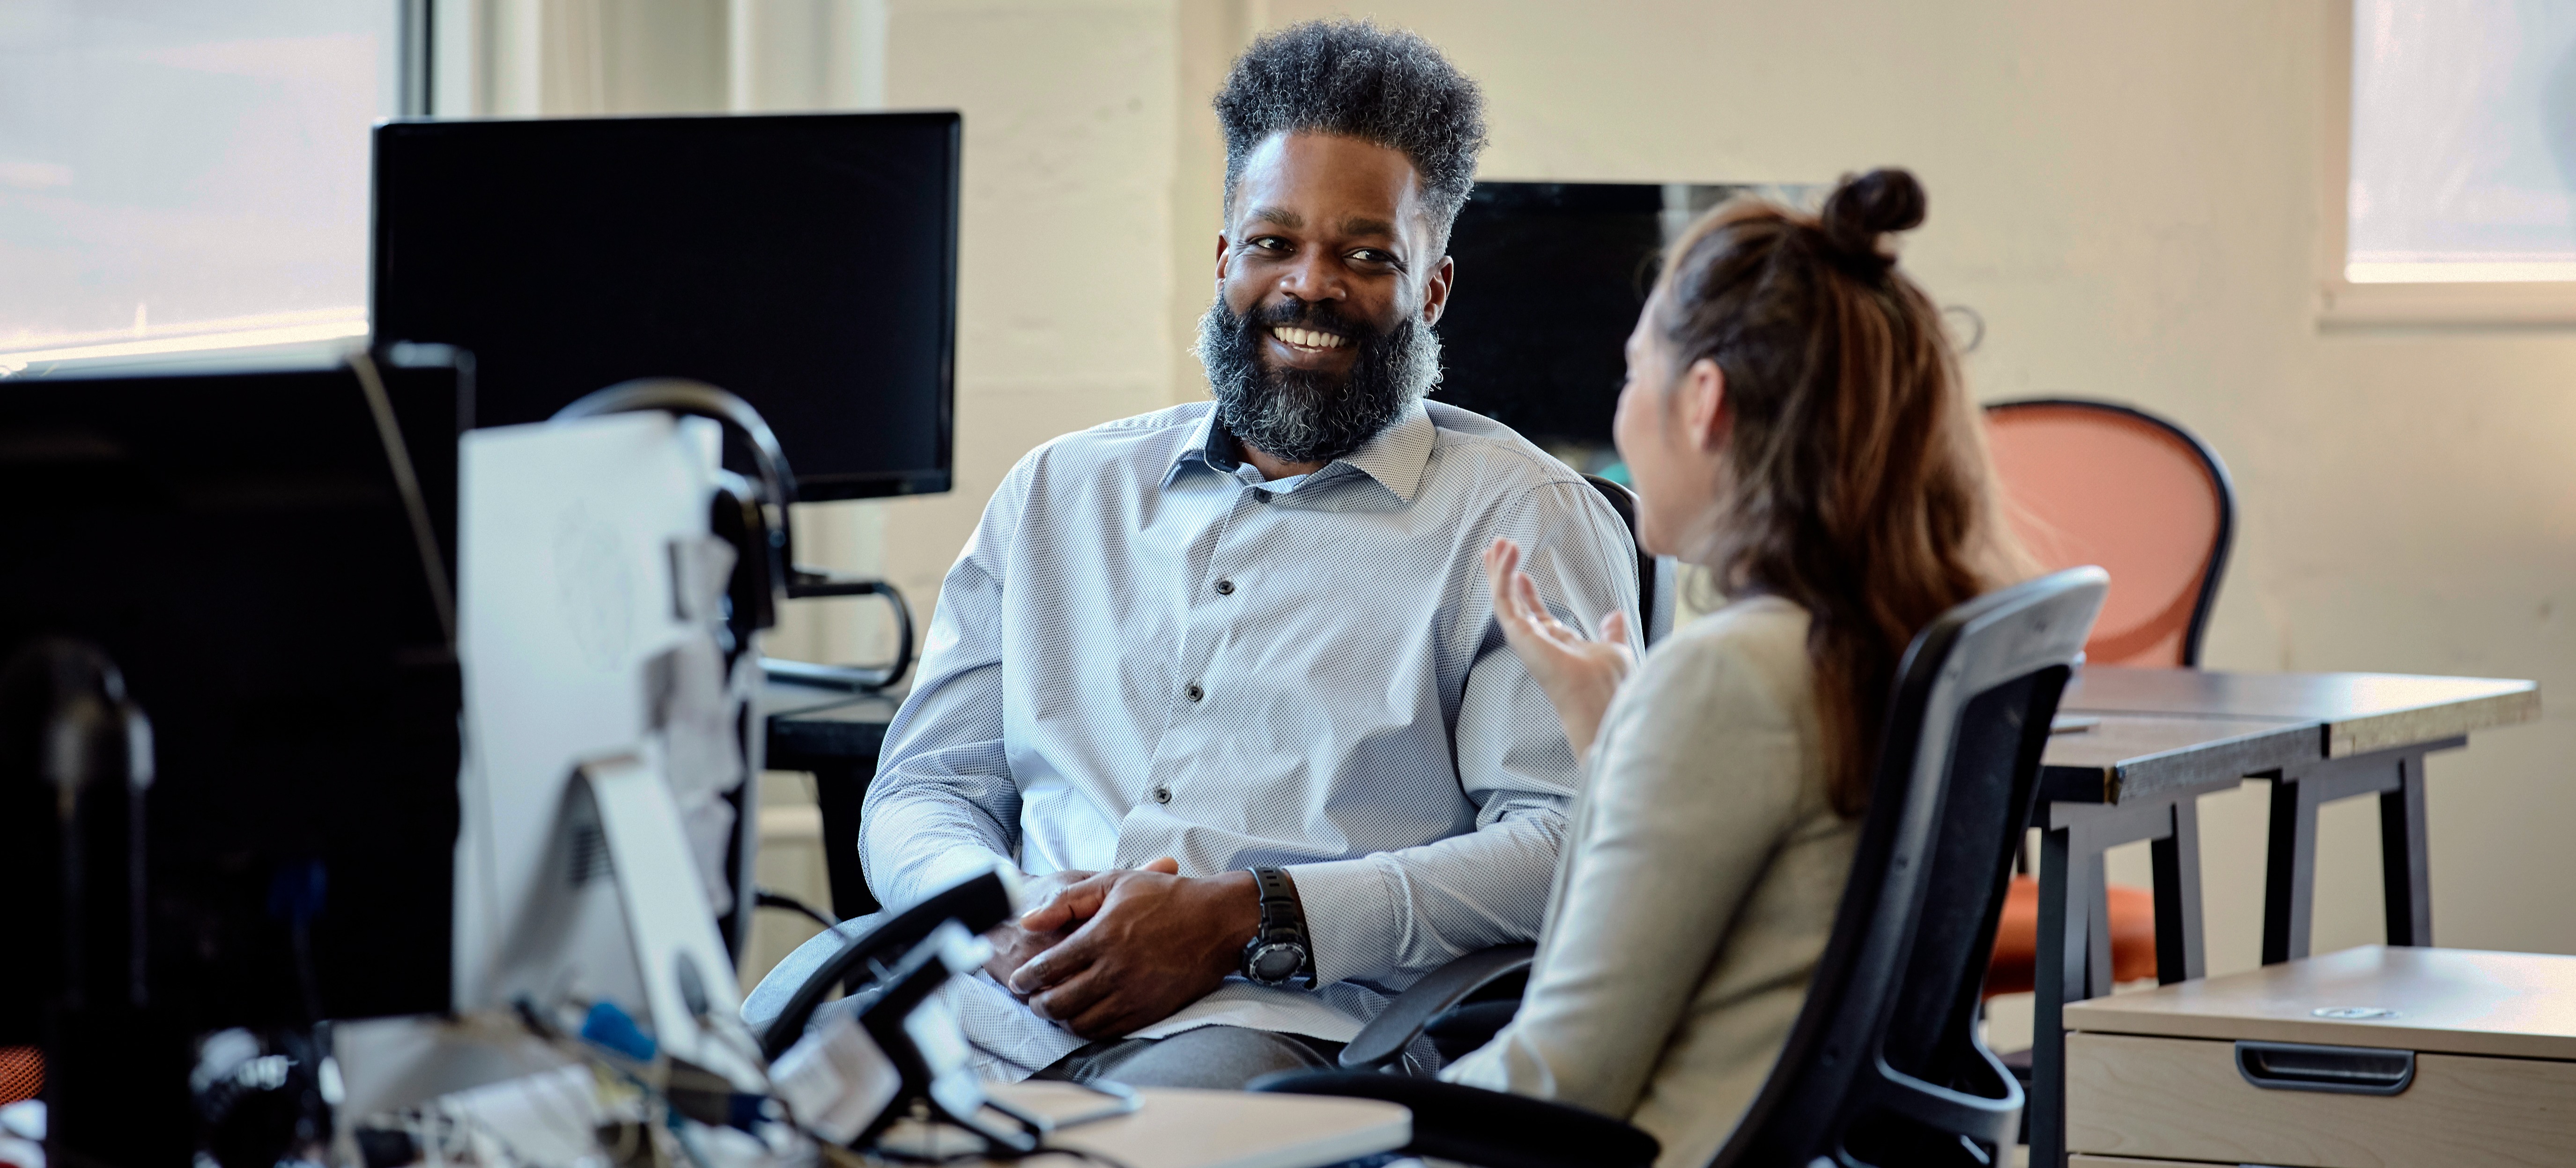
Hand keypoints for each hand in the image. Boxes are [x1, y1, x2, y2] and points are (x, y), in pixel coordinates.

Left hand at [1006, 861, 1259, 1038]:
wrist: (1217, 922)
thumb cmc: (1166, 897)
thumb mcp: (1114, 883)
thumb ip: (1068, 900)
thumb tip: (1028, 920)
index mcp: (1101, 937)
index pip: (1047, 968)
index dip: (1025, 978)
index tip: (1018, 980)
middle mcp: (1114, 971)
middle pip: (1058, 1002)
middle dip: (1037, 1004)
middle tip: (1033, 999)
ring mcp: (1132, 995)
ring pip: (1080, 1023)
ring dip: (1061, 1019)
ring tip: (1056, 1009)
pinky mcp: (1149, 1011)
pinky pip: (1107, 1031)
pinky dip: (1089, 1028)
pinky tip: (1084, 1016)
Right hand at [1484, 536, 1634, 760]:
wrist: (1600, 696)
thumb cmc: (1609, 683)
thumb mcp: (1614, 648)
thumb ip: (1611, 632)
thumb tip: (1615, 616)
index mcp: (1555, 643)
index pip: (1534, 612)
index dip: (1526, 591)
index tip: (1521, 571)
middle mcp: (1535, 641)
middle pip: (1511, 602)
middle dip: (1503, 575)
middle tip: (1496, 549)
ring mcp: (1524, 637)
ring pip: (1503, 597)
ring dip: (1499, 569)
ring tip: (1498, 543)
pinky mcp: (1518, 633)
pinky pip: (1504, 598)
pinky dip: (1503, 574)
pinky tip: (1509, 553)